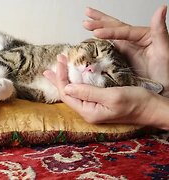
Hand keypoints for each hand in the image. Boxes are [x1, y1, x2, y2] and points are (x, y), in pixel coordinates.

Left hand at [44, 55, 164, 127]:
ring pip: (73, 92)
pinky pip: (82, 92)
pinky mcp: (99, 103)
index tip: (59, 61)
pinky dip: (75, 81)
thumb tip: (66, 88)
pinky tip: (73, 76)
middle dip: (58, 78)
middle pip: (67, 94)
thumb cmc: (136, 102)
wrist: (153, 109)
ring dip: (65, 79)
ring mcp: (93, 108)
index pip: (66, 94)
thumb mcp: (111, 96)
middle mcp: (88, 111)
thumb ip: (88, 92)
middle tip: (51, 65)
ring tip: (57, 68)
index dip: (60, 78)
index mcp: (89, 112)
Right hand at [83, 5, 168, 95]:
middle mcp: (134, 41)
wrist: (164, 91)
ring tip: (86, 22)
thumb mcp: (165, 51)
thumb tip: (161, 9)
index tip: (96, 33)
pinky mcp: (121, 59)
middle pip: (114, 26)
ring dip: (97, 28)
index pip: (123, 31)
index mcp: (143, 36)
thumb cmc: (167, 74)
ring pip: (109, 35)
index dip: (109, 31)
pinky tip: (90, 41)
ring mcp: (126, 50)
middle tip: (87, 16)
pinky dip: (98, 44)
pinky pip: (107, 49)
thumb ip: (160, 30)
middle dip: (99, 21)